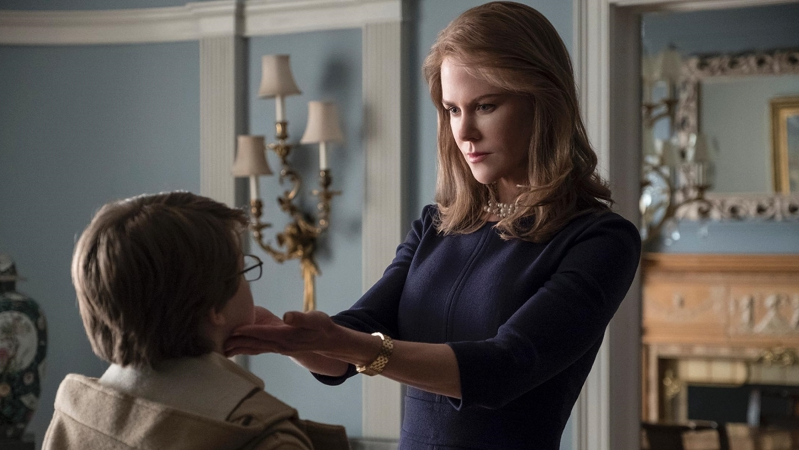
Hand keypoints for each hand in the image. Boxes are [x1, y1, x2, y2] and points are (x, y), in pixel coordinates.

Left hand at [224, 307, 339, 356]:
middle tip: (216, 342)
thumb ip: (301, 317)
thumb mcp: (315, 319)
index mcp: (286, 337)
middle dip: (236, 342)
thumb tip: (287, 316)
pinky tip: (235, 349)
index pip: (263, 334)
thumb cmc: (322, 327)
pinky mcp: (277, 347)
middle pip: (254, 343)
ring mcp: (278, 348)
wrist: (328, 341)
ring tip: (219, 349)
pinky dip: (244, 349)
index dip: (248, 331)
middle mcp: (279, 345)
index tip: (232, 329)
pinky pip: (257, 349)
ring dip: (237, 348)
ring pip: (253, 348)